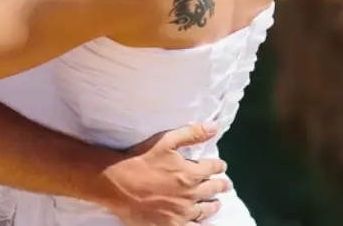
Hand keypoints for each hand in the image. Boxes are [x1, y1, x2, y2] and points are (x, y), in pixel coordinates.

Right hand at [100, 124, 229, 225]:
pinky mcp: (172, 224)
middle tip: (225, 184)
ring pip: (206, 210)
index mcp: (191, 173)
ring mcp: (182, 212)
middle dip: (221, 185)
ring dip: (214, 205)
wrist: (117, 183)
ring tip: (216, 204)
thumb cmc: (140, 159)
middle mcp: (191, 194)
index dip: (218, 166)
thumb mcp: (165, 141)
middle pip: (213, 190)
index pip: (212, 168)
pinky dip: (202, 225)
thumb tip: (213, 127)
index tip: (221, 166)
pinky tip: (204, 224)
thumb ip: (191, 134)